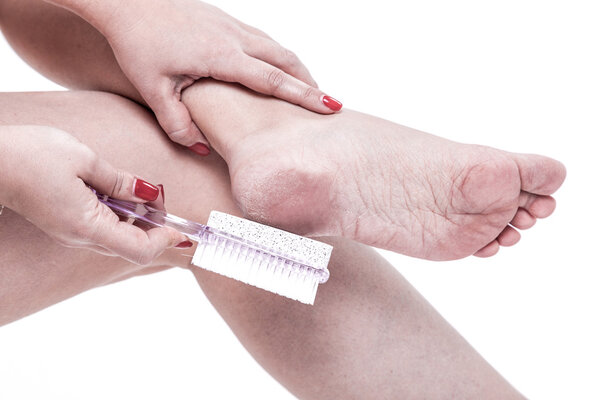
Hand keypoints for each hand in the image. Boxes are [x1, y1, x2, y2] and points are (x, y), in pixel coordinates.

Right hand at [0, 125, 189, 264]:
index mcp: (88, 225)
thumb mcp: (85, 160)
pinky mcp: (65, 225)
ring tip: (145, 195)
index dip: (164, 241)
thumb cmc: (31, 155)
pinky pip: (102, 229)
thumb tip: (150, 194)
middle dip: (155, 229)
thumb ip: (121, 181)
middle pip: (131, 246)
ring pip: (117, 238)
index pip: (138, 249)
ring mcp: (71, 234)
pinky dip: (120, 217)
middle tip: (164, 203)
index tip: (181, 229)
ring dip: (138, 222)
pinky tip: (121, 195)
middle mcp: (80, 237)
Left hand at [56, 0, 342, 152]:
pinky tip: (274, 70)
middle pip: (286, 60)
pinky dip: (279, 58)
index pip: (273, 80)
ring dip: (296, 69)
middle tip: (326, 105)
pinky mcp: (224, 20)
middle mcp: (234, 37)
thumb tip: (201, 148)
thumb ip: (177, 123)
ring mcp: (231, 25)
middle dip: (310, 83)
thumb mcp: (152, 88)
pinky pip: (263, 40)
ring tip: (307, 90)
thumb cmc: (138, 41)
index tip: (331, 106)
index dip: (304, 95)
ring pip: (277, 47)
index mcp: (222, 56)